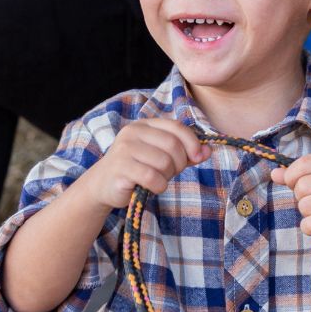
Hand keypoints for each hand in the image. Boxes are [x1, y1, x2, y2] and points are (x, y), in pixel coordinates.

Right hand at [82, 118, 209, 209]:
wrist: (103, 185)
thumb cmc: (138, 169)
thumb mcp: (162, 157)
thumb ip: (185, 153)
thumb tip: (207, 152)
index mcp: (145, 124)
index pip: (176, 127)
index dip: (192, 143)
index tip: (197, 157)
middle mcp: (133, 132)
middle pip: (173, 145)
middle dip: (179, 163)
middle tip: (171, 173)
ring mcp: (124, 149)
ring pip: (164, 162)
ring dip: (167, 176)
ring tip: (158, 179)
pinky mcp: (120, 168)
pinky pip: (153, 177)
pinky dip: (159, 186)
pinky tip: (152, 187)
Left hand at [269, 152, 310, 241]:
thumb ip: (302, 173)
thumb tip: (273, 174)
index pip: (301, 165)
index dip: (291, 177)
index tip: (297, 185)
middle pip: (301, 188)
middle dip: (302, 198)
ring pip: (304, 207)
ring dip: (308, 214)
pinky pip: (310, 224)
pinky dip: (310, 227)